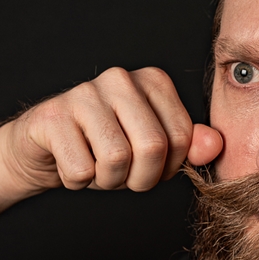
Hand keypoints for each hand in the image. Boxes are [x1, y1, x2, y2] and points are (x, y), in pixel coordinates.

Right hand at [0, 67, 223, 198]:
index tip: (147, 167)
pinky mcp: (52, 116)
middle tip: (120, 175)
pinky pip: (81, 170)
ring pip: (116, 159)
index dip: (168, 169)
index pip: (183, 138)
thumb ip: (187, 145)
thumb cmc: (103, 148)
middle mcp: (121, 78)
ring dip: (106, 180)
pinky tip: (69, 162)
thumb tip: (215, 145)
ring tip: (94, 166)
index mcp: (152, 81)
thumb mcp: (152, 149)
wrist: (43, 150)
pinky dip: (76, 181)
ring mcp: (84, 92)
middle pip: (152, 148)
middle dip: (139, 179)